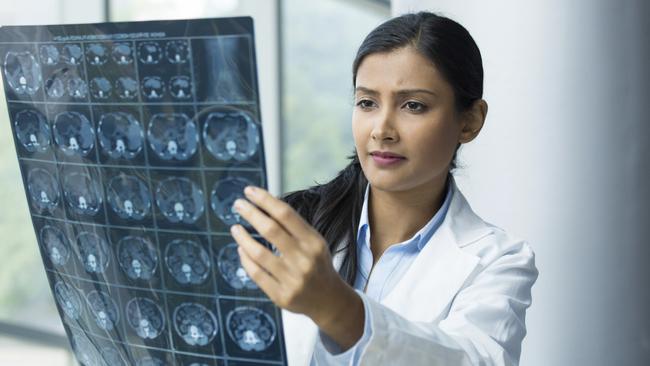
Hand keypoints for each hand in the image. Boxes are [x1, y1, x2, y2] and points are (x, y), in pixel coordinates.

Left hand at [230, 185, 363, 348]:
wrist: (328, 300)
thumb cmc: (316, 264)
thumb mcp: (314, 242)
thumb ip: (292, 227)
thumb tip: (263, 204)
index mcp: (313, 242)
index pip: (286, 214)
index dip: (265, 200)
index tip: (250, 191)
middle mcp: (304, 260)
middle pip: (271, 230)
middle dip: (251, 213)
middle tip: (238, 204)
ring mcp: (292, 279)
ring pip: (258, 253)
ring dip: (242, 237)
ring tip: (235, 228)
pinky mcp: (281, 296)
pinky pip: (256, 273)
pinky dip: (245, 259)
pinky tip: (241, 249)